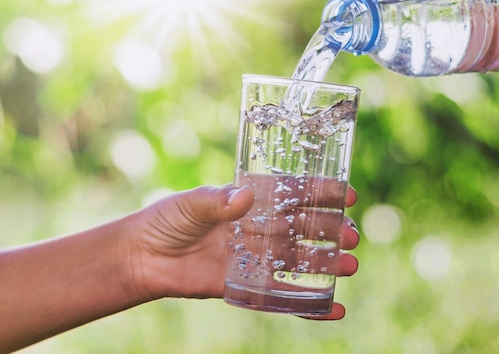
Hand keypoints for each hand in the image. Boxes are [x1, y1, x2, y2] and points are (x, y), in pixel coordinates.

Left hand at [129, 184, 358, 318]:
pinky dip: (308, 304)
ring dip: (327, 265)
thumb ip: (216, 201)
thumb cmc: (168, 220)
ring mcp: (257, 258)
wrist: (144, 258)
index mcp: (252, 201)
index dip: (322, 193)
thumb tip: (243, 198)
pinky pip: (282, 296)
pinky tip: (333, 308)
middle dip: (331, 231)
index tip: (348, 195)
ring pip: (300, 262)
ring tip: (349, 267)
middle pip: (304, 228)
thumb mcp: (190, 204)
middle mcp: (260, 228)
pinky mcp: (248, 287)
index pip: (294, 194)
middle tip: (351, 237)